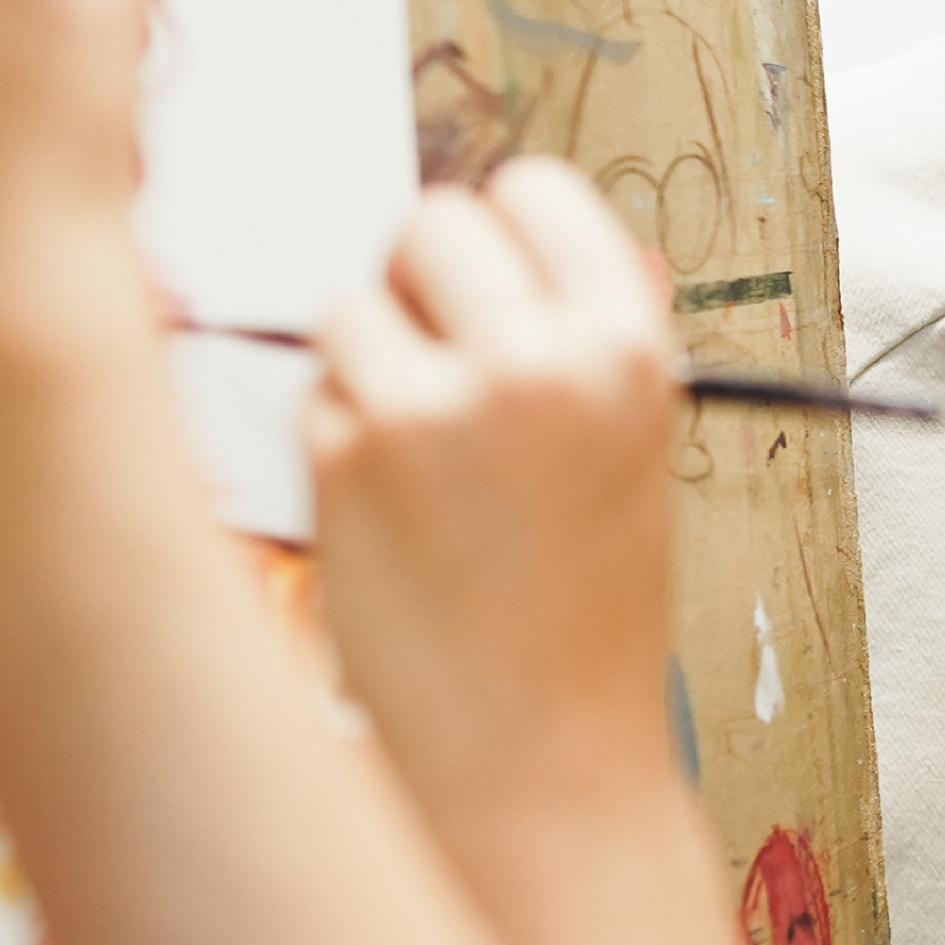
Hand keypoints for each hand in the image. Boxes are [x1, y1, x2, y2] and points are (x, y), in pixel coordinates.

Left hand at [308, 162, 686, 824]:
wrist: (538, 752)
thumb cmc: (584, 613)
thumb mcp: (631, 454)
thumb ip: (583, 336)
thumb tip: (517, 225)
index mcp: (627, 348)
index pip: (534, 192)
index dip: (502, 234)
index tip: (491, 281)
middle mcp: (537, 360)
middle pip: (430, 222)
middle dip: (420, 281)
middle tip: (437, 358)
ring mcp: (433, 404)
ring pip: (352, 303)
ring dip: (367, 360)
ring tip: (419, 458)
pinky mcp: (345, 457)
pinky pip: (313, 389)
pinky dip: (333, 434)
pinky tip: (387, 511)